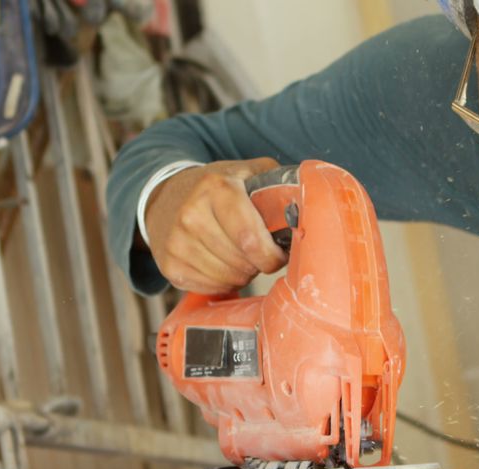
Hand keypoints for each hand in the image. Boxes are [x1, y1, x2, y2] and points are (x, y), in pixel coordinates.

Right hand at [144, 158, 287, 293]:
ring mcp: (176, 242)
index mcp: (216, 189)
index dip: (271, 255)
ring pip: (227, 278)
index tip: (278, 254)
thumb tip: (312, 202)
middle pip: (241, 262)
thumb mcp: (246, 172)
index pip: (249, 238)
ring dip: (243, 274)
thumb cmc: (217, 188)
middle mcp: (191, 214)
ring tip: (241, 257)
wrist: (166, 197)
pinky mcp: (169, 265)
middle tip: (260, 254)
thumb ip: (278, 183)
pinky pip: (210, 287)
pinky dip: (224, 282)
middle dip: (259, 264)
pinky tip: (223, 265)